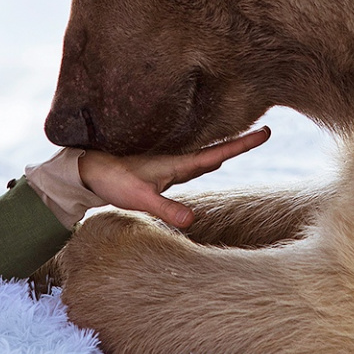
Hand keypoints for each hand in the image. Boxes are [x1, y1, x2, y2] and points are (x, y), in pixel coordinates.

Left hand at [77, 126, 270, 228]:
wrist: (86, 168)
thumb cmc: (112, 180)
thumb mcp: (140, 198)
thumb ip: (166, 209)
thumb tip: (193, 222)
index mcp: (178, 163)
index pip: (218, 153)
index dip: (243, 144)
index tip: (266, 131)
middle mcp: (176, 160)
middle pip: (215, 150)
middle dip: (239, 143)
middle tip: (264, 132)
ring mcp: (168, 163)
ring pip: (203, 154)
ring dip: (224, 148)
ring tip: (243, 142)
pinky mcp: (159, 168)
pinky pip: (190, 160)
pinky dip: (206, 157)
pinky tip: (206, 160)